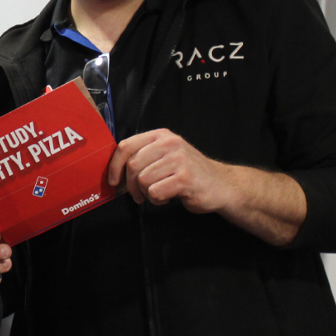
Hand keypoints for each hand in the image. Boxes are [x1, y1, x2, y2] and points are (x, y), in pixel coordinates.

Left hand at [107, 128, 234, 212]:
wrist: (221, 185)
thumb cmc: (188, 172)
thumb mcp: (166, 155)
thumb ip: (143, 156)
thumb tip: (114, 171)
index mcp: (161, 136)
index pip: (126, 146)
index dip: (114, 166)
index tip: (113, 181)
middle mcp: (169, 144)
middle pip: (132, 165)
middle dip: (131, 185)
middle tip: (138, 195)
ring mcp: (178, 160)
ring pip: (142, 180)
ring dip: (146, 194)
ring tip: (158, 193)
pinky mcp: (184, 178)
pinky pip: (155, 192)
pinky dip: (157, 200)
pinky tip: (167, 197)